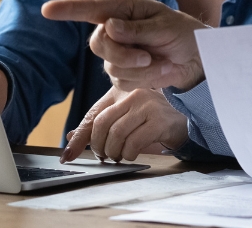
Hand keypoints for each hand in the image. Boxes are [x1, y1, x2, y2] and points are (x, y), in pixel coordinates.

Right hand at [42, 0, 208, 90]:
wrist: (196, 59)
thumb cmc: (182, 33)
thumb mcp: (164, 27)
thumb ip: (137, 30)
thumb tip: (110, 28)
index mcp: (123, 9)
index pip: (90, 8)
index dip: (67, 9)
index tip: (47, 11)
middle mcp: (115, 28)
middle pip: (98, 44)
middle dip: (122, 55)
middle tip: (147, 58)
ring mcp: (117, 52)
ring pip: (111, 66)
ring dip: (139, 69)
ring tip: (160, 62)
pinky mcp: (123, 72)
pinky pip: (123, 81)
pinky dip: (144, 79)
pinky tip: (160, 70)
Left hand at [61, 86, 188, 162]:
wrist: (183, 121)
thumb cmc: (151, 121)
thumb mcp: (124, 119)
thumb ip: (101, 126)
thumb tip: (71, 137)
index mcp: (120, 93)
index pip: (93, 116)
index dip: (79, 138)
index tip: (67, 157)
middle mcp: (132, 95)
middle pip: (102, 123)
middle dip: (99, 146)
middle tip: (104, 156)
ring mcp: (146, 105)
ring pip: (117, 134)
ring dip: (114, 152)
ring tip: (119, 156)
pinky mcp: (159, 120)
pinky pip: (134, 141)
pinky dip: (129, 153)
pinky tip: (131, 155)